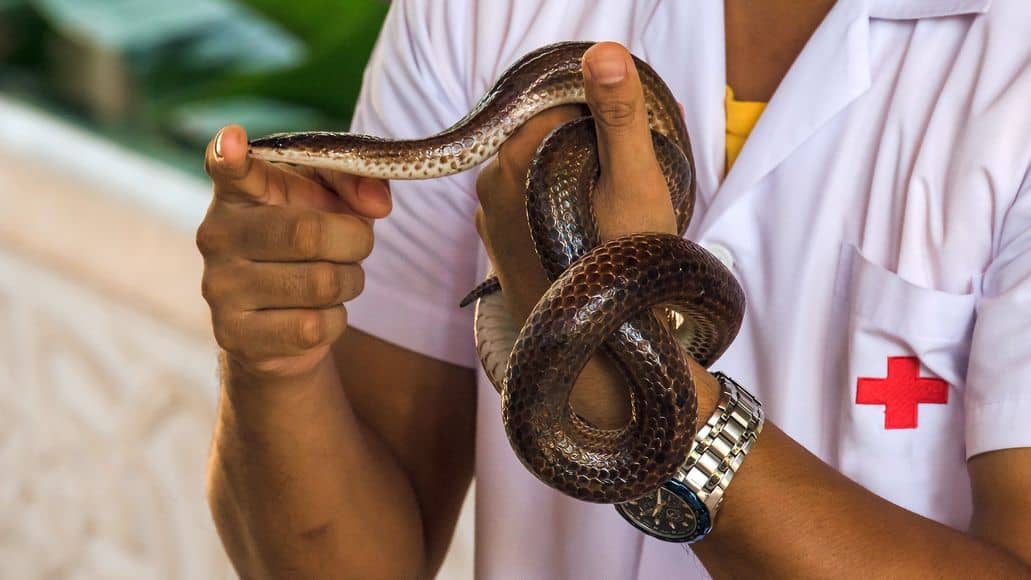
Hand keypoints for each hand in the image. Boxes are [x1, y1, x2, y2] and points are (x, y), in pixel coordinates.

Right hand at [197, 125, 391, 378]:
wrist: (281, 328)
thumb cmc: (310, 246)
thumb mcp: (333, 202)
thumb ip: (357, 183)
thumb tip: (379, 204)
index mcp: (238, 193)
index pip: (226, 167)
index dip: (231, 155)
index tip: (235, 139)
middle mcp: (217, 235)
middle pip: (307, 233)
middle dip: (354, 241)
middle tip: (356, 244)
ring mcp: (220, 287)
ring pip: (321, 284)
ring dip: (349, 281)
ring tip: (334, 279)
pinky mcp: (235, 335)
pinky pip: (312, 327)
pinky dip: (334, 321)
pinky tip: (317, 314)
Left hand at [475, 42, 676, 320]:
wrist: (596, 353)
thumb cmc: (617, 266)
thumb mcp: (631, 182)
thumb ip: (618, 115)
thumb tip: (603, 50)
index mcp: (516, 157)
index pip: (561, 96)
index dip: (606, 109)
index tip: (637, 139)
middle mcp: (490, 180)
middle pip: (550, 129)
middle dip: (596, 138)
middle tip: (636, 170)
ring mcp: (489, 211)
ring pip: (543, 162)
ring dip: (583, 168)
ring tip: (618, 202)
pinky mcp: (498, 236)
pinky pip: (533, 195)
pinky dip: (565, 197)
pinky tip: (595, 221)